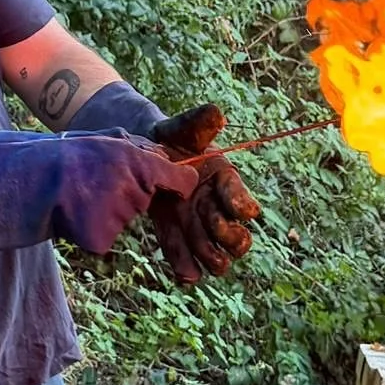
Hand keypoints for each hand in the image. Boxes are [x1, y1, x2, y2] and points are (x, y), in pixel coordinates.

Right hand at [0, 129, 198, 260]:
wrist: (20, 182)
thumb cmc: (58, 156)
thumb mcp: (98, 140)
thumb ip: (134, 149)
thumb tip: (165, 158)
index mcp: (133, 158)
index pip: (175, 177)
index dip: (180, 184)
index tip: (181, 187)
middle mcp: (130, 187)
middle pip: (145, 201)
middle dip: (129, 195)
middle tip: (93, 185)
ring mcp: (116, 216)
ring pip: (124, 220)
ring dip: (106, 213)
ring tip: (76, 198)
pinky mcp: (100, 240)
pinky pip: (105, 239)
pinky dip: (89, 233)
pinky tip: (70, 217)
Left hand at [149, 105, 260, 282]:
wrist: (141, 159)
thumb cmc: (168, 141)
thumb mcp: (179, 129)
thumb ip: (197, 124)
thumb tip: (217, 113)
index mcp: (225, 182)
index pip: (243, 201)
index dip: (241, 205)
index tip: (234, 205)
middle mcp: (218, 211)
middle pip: (240, 240)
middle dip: (227, 235)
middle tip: (205, 218)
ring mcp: (200, 231)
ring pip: (220, 259)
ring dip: (210, 256)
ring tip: (194, 245)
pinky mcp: (180, 243)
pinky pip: (190, 268)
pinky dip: (187, 271)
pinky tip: (180, 271)